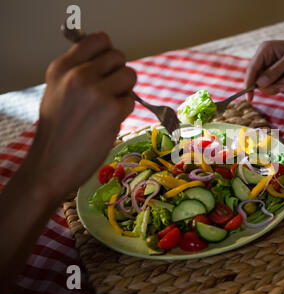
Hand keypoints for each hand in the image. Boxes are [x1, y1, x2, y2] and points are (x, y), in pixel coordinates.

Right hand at [26, 31, 136, 198]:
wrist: (52, 164)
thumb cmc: (58, 131)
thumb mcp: (58, 91)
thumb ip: (78, 72)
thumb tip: (110, 61)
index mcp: (62, 67)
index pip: (99, 39)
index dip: (108, 53)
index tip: (106, 68)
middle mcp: (78, 74)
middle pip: (119, 56)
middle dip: (119, 74)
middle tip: (109, 93)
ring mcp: (96, 91)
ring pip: (130, 75)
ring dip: (125, 91)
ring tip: (109, 107)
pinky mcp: (112, 109)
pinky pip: (132, 100)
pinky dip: (125, 110)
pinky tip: (109, 122)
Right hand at [244, 37, 283, 100]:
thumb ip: (275, 71)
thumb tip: (260, 84)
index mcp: (265, 51)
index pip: (252, 69)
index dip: (248, 84)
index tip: (249, 98)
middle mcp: (266, 61)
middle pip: (259, 82)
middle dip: (275, 85)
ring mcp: (272, 70)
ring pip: (270, 88)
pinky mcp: (279, 78)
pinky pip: (279, 89)